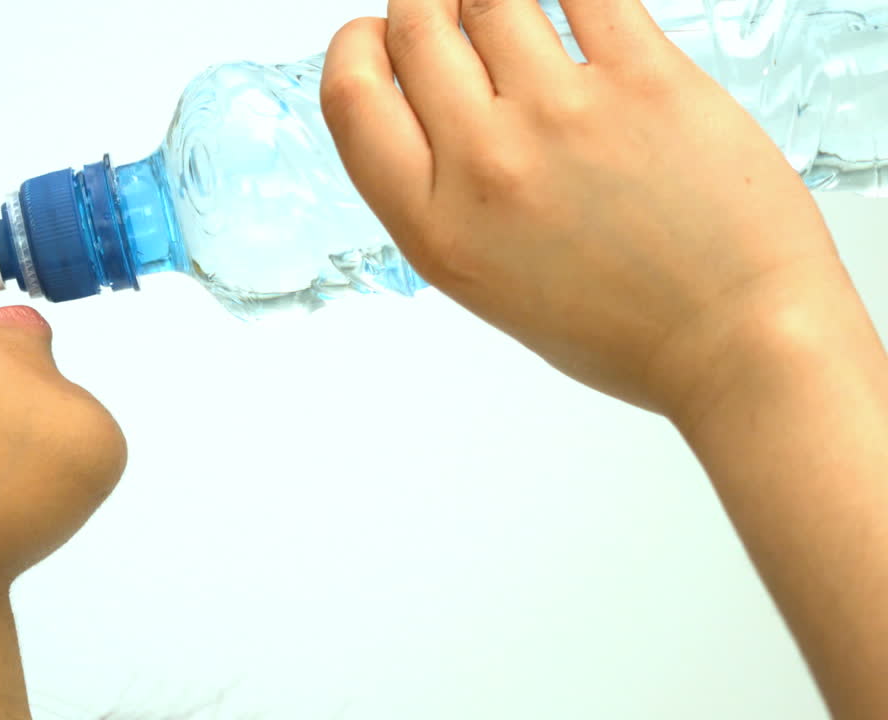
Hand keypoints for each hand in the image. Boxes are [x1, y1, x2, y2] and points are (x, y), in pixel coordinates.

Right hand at [320, 0, 856, 420]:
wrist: (737, 340)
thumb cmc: (622, 328)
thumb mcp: (486, 282)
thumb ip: (443, 195)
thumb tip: (433, 103)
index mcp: (435, 226)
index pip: (350, 95)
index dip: (357, 46)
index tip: (379, 37)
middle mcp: (485, 164)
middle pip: (416, 25)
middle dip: (426, 4)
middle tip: (456, 17)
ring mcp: (562, 114)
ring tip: (518, 18)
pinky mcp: (644, 78)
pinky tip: (576, 10)